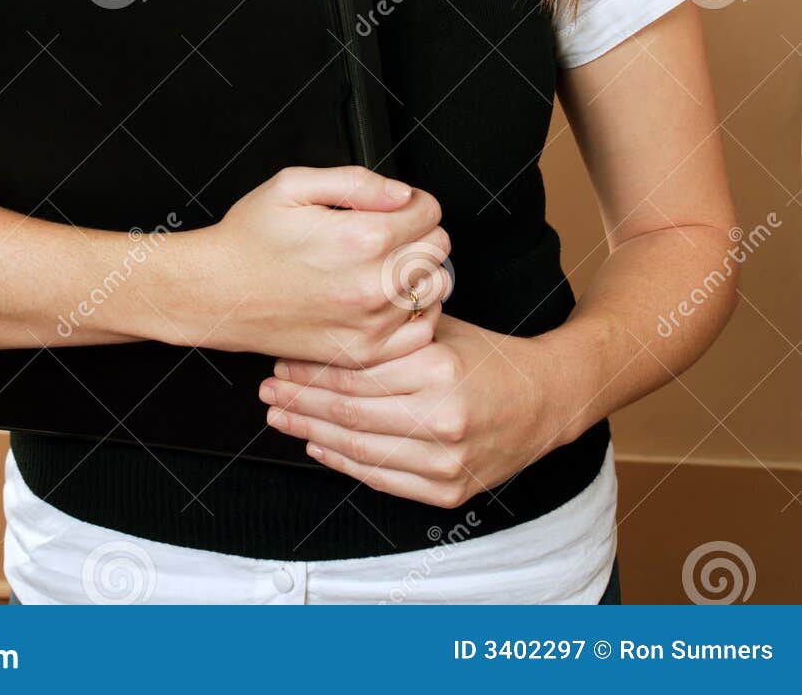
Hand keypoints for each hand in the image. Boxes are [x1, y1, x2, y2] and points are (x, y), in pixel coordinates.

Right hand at [198, 165, 451, 366]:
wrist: (216, 293)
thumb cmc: (249, 239)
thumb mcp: (293, 185)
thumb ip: (357, 181)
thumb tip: (402, 193)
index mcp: (360, 238)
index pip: (430, 212)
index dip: (412, 201)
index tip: (392, 206)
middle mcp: (372, 285)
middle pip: (438, 249)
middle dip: (418, 233)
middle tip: (385, 232)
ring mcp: (370, 324)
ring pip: (435, 289)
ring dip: (417, 272)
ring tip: (383, 264)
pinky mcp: (363, 352)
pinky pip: (421, 331)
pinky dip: (413, 312)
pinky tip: (385, 298)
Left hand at [257, 310, 565, 509]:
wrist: (545, 401)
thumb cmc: (487, 356)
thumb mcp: (442, 326)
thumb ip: (392, 328)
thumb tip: (326, 323)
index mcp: (439, 367)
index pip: (356, 373)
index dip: (311, 369)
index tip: (281, 360)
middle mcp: (442, 417)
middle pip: (349, 412)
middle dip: (300, 400)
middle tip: (268, 389)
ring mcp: (446, 461)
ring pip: (359, 449)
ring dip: (311, 431)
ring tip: (281, 415)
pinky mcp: (448, 491)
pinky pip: (382, 479)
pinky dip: (343, 462)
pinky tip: (317, 444)